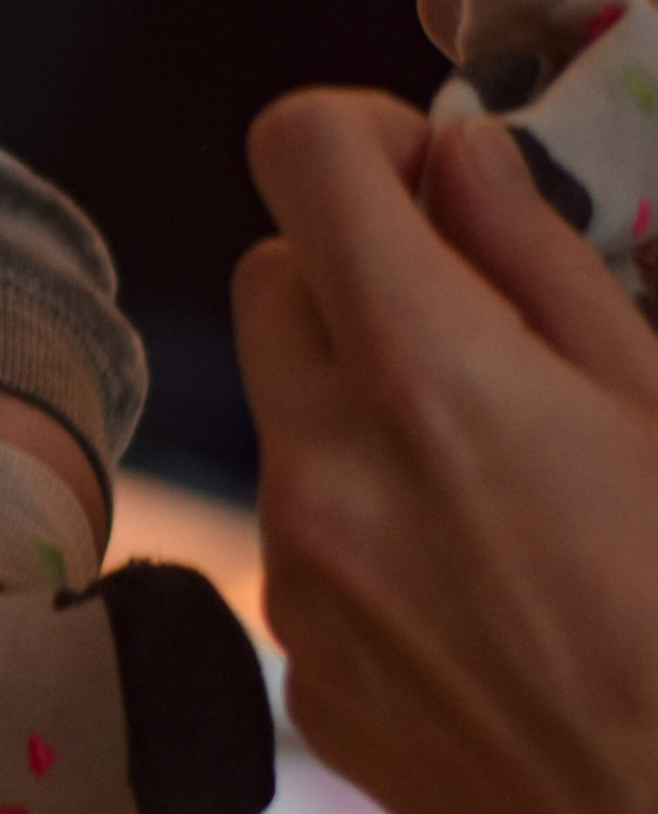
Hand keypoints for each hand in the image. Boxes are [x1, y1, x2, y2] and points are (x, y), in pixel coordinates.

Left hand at [235, 82, 657, 813]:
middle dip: (361, 272)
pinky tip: (495, 600)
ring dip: (368, 409)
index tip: (434, 178)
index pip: (298, 153)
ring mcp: (295, 583)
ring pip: (291, 420)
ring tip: (514, 490)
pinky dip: (373, 533)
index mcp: (423, 375)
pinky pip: (305, 549)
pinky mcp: (302, 676)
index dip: (362, 137)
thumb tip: (455, 153)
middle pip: (271, 277)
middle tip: (487, 328)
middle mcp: (322, 467)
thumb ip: (542, 265)